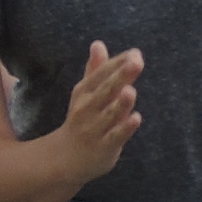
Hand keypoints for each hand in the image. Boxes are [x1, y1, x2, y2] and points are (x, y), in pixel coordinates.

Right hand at [59, 41, 144, 182]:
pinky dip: (124, 128)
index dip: (118, 64)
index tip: (135, 53)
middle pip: (105, 90)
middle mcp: (87, 108)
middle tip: (136, 62)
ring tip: (131, 90)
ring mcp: (94, 128)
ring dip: (121, 103)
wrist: (65, 157)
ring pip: (109, 114)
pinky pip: (115, 137)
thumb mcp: (85, 93)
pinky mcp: (103, 147)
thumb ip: (96, 70)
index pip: (101, 75)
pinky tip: (136, 118)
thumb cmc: (82, 118)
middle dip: (120, 76)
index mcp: (84, 92)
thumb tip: (98, 43)